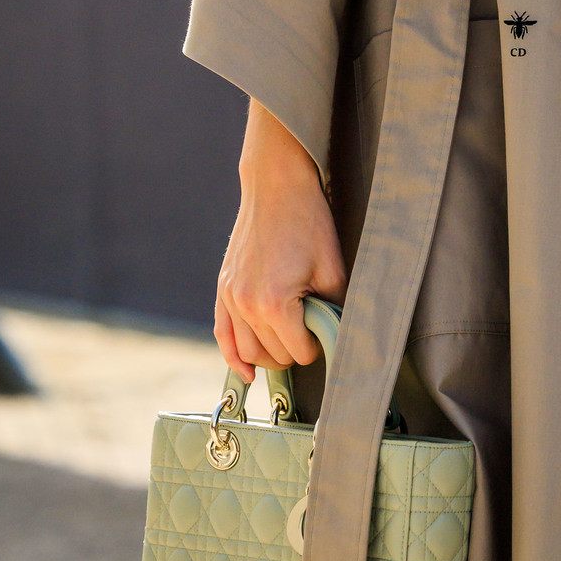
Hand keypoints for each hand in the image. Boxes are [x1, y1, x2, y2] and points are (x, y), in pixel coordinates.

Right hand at [214, 101, 345, 382]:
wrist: (276, 187)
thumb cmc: (308, 222)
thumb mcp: (332, 268)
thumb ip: (333, 308)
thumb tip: (337, 335)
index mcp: (275, 304)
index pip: (299, 352)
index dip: (318, 346)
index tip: (326, 331)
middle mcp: (246, 305)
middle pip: (273, 355)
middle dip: (296, 350)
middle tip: (313, 332)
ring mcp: (230, 297)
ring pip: (248, 351)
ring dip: (270, 355)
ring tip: (290, 344)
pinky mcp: (223, 288)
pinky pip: (223, 334)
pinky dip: (233, 356)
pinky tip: (246, 372)